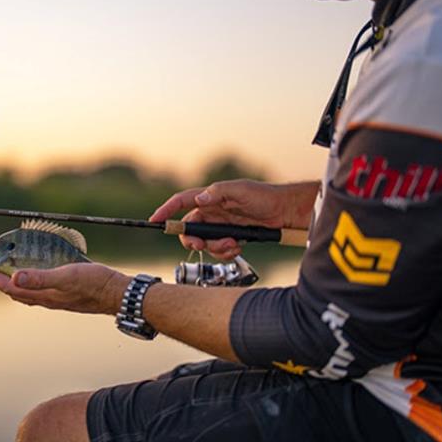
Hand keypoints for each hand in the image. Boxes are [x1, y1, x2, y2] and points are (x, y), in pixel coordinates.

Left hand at [0, 263, 130, 314]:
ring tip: (7, 271)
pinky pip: (41, 290)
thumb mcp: (66, 276)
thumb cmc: (94, 284)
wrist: (117, 294)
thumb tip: (14, 278)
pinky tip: (37, 274)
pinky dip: (31, 282)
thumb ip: (41, 278)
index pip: (11, 288)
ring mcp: (57, 299)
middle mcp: (47, 299)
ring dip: (14, 283)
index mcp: (44, 295)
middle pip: (16, 292)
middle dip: (0, 281)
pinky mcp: (66, 295)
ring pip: (28, 293)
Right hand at [149, 180, 317, 257]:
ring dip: (215, 247)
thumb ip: (218, 193)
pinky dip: (226, 251)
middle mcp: (213, 211)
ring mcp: (222, 225)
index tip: (155, 220)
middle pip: (190, 228)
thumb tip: (198, 200)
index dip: (167, 210)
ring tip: (233, 244)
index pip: (182, 202)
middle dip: (192, 239)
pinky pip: (220, 249)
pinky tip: (238, 246)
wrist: (286, 213)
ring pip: (206, 242)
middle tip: (201, 245)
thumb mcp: (241, 190)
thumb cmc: (265, 196)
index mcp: (210, 198)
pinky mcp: (232, 237)